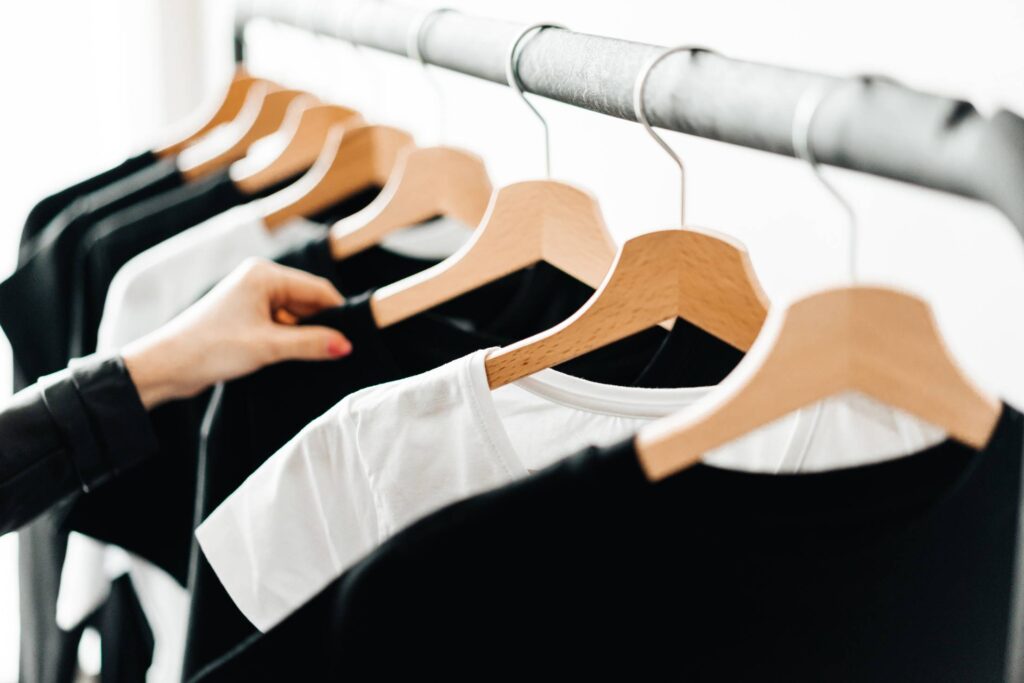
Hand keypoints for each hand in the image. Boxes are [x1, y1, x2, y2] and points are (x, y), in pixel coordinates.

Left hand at [122, 259, 351, 408]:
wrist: (167, 366)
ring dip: (303, 337)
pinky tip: (291, 358)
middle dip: (320, 327)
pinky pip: (280, 325)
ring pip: (295, 316)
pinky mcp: (246, 317)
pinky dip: (288, 341)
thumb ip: (311, 344)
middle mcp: (259, 280)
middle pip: (308, 302)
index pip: (317, 290)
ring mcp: (252, 298)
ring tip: (310, 359)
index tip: (354, 339)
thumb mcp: (268, 347)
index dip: (337, 314)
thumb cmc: (211, 348)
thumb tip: (347, 345)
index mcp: (265, 275)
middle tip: (334, 354)